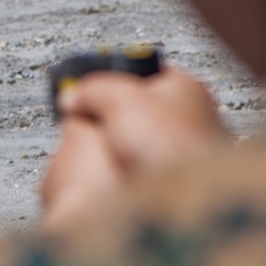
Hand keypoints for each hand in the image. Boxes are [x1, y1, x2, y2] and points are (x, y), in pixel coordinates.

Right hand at [41, 67, 227, 228]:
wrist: (191, 194)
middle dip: (114, 117)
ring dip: (121, 147)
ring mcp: (189, 148)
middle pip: (141, 108)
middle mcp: (194, 115)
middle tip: (97, 124)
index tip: (93, 90)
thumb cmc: (169, 142)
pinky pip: (145, 169)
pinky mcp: (181, 179)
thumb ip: (91, 90)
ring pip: (142, 141)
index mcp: (185, 85)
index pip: (145, 72)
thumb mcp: (117, 98)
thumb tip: (71, 96)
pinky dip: (130, 170)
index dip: (115, 79)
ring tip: (110, 153)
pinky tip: (123, 173)